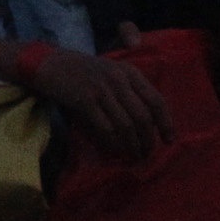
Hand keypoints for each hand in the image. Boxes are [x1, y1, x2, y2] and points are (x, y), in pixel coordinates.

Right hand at [30, 45, 176, 160]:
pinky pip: (106, 128)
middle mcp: (118, 79)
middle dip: (148, 140)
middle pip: (143, 117)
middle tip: (147, 153)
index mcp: (129, 71)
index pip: (156, 100)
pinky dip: (114, 143)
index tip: (169, 140)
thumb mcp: (111, 70)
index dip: (166, 123)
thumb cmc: (83, 71)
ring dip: (132, 146)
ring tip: (134, 156)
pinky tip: (116, 151)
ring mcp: (102, 89)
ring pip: (126, 125)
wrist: (50, 64)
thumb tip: (149, 122)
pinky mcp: (86, 100)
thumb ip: (130, 89)